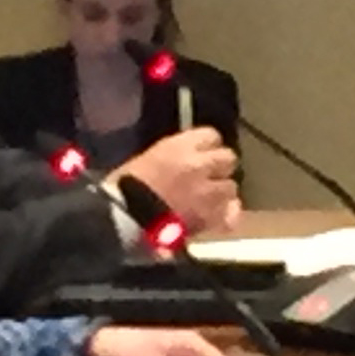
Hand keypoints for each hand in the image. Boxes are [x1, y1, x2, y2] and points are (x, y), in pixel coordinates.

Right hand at [115, 128, 238, 233]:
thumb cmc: (123, 189)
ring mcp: (209, 192)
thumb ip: (171, 158)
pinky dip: (227, 214)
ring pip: (232, 187)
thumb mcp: (145, 160)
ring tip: (210, 200)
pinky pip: (232, 214)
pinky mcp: (211, 218)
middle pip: (228, 158)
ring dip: (222, 192)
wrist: (125, 219)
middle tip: (208, 176)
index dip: (207, 146)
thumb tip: (180, 162)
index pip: (211, 136)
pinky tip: (219, 216)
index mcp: (180, 146)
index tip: (200, 153)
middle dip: (220, 167)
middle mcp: (200, 165)